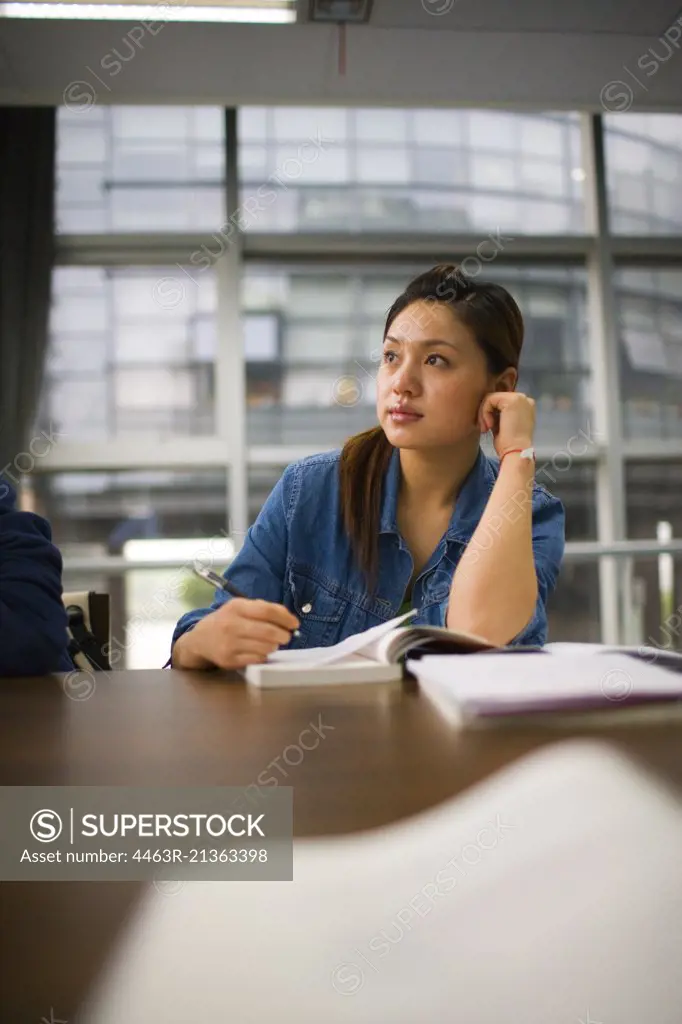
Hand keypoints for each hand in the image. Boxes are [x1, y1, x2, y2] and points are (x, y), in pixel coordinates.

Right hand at [172, 598, 299, 670]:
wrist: (200, 640)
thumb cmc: (226, 621)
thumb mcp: (240, 608)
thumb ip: (263, 609)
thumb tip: (288, 618)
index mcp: (236, 607)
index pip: (267, 611)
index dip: (285, 618)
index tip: (294, 624)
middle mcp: (231, 625)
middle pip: (268, 631)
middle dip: (283, 635)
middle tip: (287, 636)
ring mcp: (229, 644)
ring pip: (265, 647)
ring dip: (274, 646)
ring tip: (272, 643)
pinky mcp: (229, 660)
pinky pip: (257, 659)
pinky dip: (264, 655)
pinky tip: (260, 651)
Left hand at [477, 391, 535, 458]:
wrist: (516, 453)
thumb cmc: (508, 445)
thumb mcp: (502, 424)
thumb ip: (498, 413)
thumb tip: (485, 406)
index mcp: (525, 406)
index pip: (501, 401)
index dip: (491, 412)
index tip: (488, 427)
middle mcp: (524, 399)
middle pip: (496, 398)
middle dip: (486, 412)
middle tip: (485, 428)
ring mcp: (519, 398)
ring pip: (491, 398)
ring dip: (484, 413)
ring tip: (487, 428)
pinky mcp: (511, 400)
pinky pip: (489, 399)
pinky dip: (485, 412)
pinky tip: (489, 426)